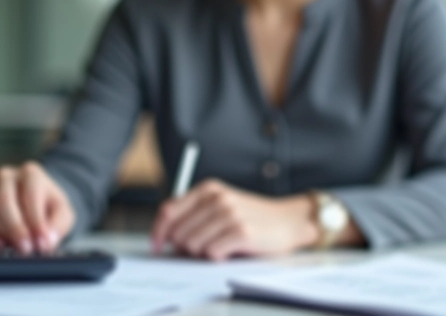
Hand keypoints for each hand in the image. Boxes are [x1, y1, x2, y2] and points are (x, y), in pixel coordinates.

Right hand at [0, 161, 74, 254]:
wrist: (33, 203)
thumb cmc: (47, 207)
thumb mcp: (62, 213)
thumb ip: (58, 225)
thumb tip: (46, 241)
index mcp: (31, 174)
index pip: (30, 195)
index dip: (36, 221)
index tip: (41, 243)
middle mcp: (6, 176)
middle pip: (3, 201)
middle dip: (15, 228)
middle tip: (26, 249)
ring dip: (2, 233)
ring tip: (16, 247)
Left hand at [150, 179, 318, 260]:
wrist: (288, 221)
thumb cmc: (251, 217)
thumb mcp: (221, 206)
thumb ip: (194, 214)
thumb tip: (165, 236)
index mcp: (208, 189)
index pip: (169, 211)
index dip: (158, 231)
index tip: (157, 246)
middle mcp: (218, 198)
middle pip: (178, 232)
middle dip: (185, 246)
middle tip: (203, 246)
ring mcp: (230, 214)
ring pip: (193, 245)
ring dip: (203, 252)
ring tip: (220, 245)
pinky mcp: (242, 232)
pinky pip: (212, 253)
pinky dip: (218, 257)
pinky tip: (230, 250)